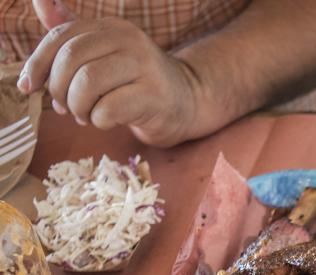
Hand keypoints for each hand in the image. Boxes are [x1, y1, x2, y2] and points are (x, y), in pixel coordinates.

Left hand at [18, 2, 200, 146]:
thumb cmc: (137, 82)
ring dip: (78, 107)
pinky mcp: (154, 96)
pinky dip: (99, 120)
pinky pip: (108, 109)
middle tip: (65, 107)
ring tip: (85, 115)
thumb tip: (40, 1)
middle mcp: (129, 40)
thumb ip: (72, 33)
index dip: (37, 63)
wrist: (186, 102)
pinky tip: (106, 121)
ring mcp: (144, 67)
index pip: (60, 38)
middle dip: (58, 89)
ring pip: (87, 85)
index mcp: (111, 27)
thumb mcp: (104, 53)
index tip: (29, 86)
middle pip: (71, 61)